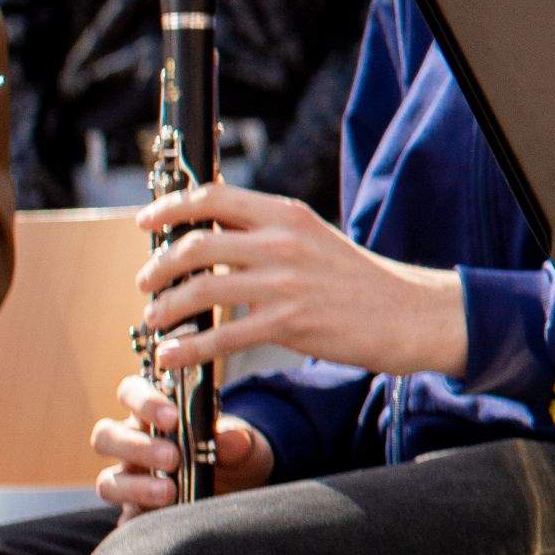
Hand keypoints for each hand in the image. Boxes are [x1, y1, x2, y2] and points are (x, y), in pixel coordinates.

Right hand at [93, 373, 272, 512]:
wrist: (241, 490)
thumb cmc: (234, 455)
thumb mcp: (243, 445)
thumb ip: (236, 440)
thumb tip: (229, 439)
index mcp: (154, 415)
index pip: (131, 392)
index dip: (143, 400)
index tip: (173, 416)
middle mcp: (133, 444)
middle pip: (105, 436)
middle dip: (137, 446)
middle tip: (173, 457)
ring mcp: (130, 480)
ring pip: (107, 481)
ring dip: (135, 486)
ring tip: (170, 492)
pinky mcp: (136, 513)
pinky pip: (123, 520)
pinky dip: (137, 522)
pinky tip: (158, 523)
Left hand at [137, 181, 468, 377]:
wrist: (411, 313)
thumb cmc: (358, 279)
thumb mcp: (313, 237)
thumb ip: (265, 230)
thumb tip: (209, 228)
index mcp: (288, 214)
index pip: (212, 197)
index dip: (169, 207)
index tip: (144, 222)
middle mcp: (284, 243)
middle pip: (196, 244)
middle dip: (158, 267)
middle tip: (145, 283)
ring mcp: (286, 283)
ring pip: (202, 290)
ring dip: (166, 308)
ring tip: (155, 321)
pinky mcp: (290, 324)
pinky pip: (223, 336)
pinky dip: (189, 349)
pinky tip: (173, 356)